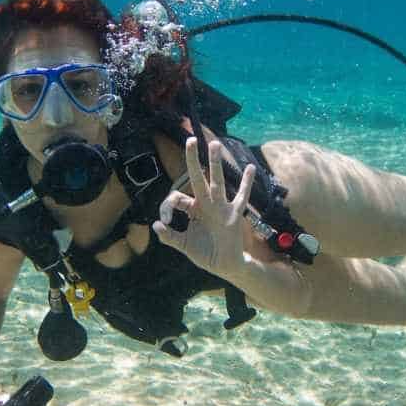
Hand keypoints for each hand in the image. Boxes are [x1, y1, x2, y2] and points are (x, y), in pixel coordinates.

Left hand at [153, 137, 255, 280]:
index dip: (167, 206)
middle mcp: (205, 204)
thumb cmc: (205, 254)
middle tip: (190, 140)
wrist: (224, 266)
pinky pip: (241, 196)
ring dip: (214, 164)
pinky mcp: (234, 214)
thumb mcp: (183, 246)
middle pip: (198, 178)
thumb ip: (169, 236)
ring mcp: (220, 207)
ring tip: (214, 145)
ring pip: (217, 181)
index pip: (177, 197)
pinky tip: (250, 168)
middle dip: (193, 160)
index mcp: (192, 209)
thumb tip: (155, 225)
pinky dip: (246, 183)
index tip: (164, 221)